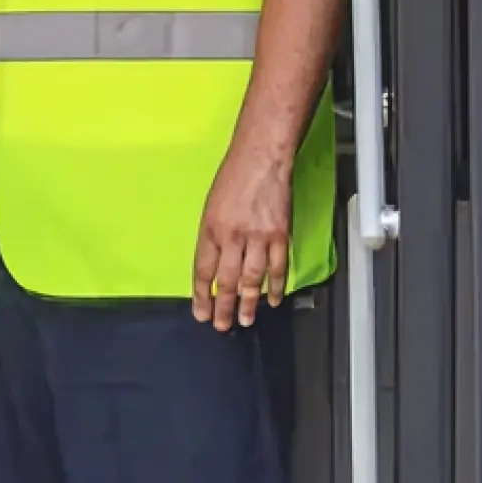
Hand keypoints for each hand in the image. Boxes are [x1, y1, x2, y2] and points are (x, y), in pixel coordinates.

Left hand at [192, 141, 291, 330]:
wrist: (261, 157)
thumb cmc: (234, 177)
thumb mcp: (211, 208)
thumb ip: (212, 239)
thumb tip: (214, 269)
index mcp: (210, 229)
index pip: (203, 271)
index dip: (201, 296)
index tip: (201, 313)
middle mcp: (232, 236)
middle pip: (227, 280)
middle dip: (223, 307)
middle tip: (222, 325)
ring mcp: (258, 236)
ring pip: (252, 279)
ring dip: (249, 303)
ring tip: (245, 320)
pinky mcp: (280, 234)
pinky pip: (278, 267)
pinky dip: (275, 286)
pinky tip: (273, 299)